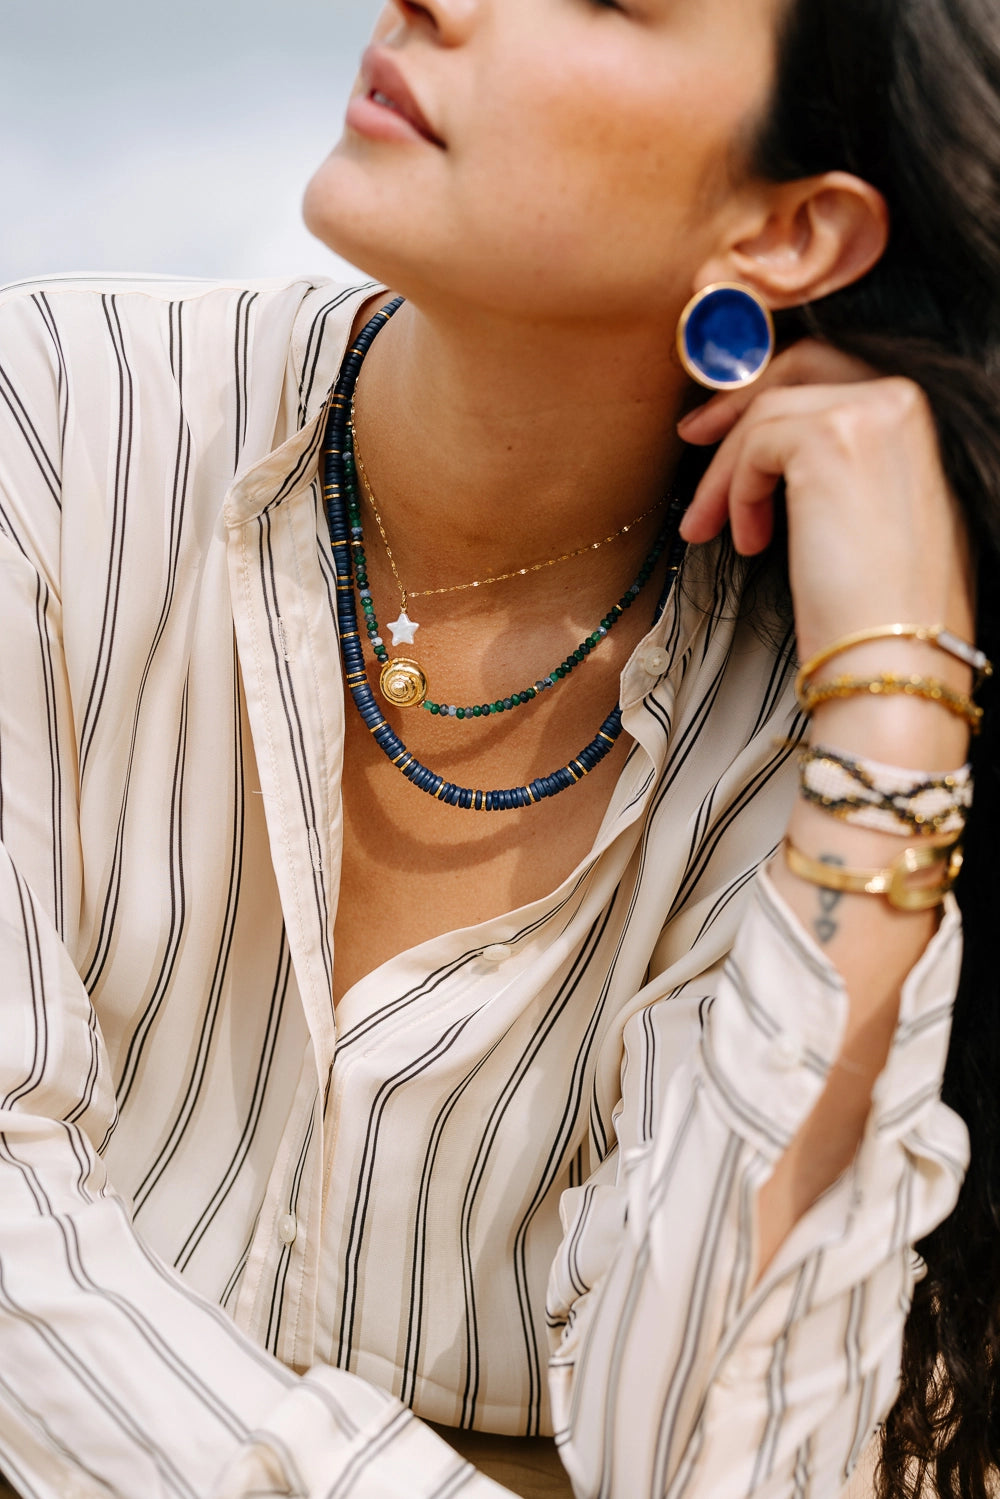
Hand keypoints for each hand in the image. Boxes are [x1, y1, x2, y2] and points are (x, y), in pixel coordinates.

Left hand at [676, 341, 974, 664]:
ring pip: (765, 412)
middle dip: (736, 401)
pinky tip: (747, 542)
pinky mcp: (830, 438)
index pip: (833, 370)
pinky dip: (735, 492)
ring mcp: (871, 412)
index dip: (771, 388)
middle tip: (693, 439)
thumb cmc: (881, 606)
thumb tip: (769, 448)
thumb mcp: (868, 511)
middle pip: (797, 367)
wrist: (896, 654)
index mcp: (919, 414)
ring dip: (725, 472)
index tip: (723, 423)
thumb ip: (839, 464)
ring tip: (711, 529)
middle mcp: (904, 399)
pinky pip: (754, 445)